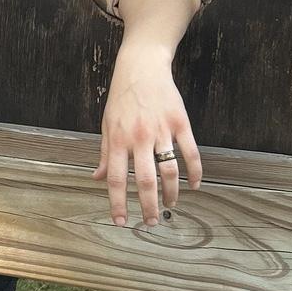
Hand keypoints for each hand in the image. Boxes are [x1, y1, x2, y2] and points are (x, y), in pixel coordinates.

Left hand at [93, 48, 201, 225]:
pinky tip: (194, 185)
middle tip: (151, 222)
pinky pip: (191, 153)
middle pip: (145, 181)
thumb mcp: (106, 125)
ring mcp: (161, 131)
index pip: (116, 179)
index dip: (118, 203)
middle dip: (148, 206)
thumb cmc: (121, 98)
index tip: (121, 222)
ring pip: (169, 170)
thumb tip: (96, 178)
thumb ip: (105, 154)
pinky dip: (195, 172)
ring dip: (171, 193)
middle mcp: (139, 138)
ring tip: (170, 205)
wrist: (141, 68)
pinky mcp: (180, 123)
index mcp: (117, 140)